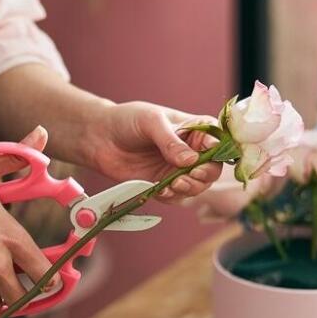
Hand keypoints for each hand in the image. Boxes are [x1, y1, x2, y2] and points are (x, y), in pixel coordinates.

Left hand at [81, 102, 222, 202]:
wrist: (99, 136)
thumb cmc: (127, 120)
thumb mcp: (151, 121)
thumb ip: (170, 141)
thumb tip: (190, 160)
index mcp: (194, 130)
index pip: (217, 142)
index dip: (217, 151)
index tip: (205, 155)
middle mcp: (190, 151)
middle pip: (212, 169)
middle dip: (205, 175)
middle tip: (191, 175)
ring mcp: (176, 169)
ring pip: (197, 186)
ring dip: (190, 188)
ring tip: (174, 184)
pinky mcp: (162, 184)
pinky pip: (176, 197)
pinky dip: (173, 197)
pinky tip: (162, 191)